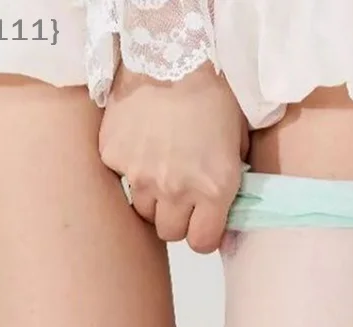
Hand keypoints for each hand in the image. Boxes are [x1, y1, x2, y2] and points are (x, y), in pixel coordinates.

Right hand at [99, 63, 247, 253]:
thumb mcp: (237, 144)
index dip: (202, 234)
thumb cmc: (214, 97)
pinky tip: (141, 144)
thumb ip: (231, 183)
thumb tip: (223, 212)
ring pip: (143, 211)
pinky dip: (129, 168)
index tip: (202, 223)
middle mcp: (176, 190)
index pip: (201, 244)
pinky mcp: (114, 158)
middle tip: (180, 194)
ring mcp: (140, 176)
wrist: (172, 57)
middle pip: (169, 232)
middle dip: (176, 218)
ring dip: (152, 198)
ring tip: (160, 169)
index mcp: (213, 190)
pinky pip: (121, 179)